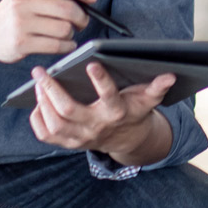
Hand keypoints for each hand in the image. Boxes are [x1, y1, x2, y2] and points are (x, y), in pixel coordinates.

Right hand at [0, 0, 95, 62]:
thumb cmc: (15, 10)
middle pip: (67, 8)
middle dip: (82, 17)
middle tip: (81, 21)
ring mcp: (20, 22)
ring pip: (64, 28)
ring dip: (72, 33)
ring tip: (66, 32)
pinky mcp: (22, 43)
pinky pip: (57, 45)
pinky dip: (67, 46)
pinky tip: (64, 43)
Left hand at [28, 62, 175, 165]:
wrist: (125, 140)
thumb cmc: (132, 112)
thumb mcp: (146, 100)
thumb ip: (156, 88)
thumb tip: (170, 74)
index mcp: (115, 113)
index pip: (108, 97)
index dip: (101, 81)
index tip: (91, 64)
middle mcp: (95, 127)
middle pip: (69, 110)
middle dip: (52, 89)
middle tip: (41, 71)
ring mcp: (79, 138)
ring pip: (54, 122)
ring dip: (42, 101)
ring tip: (38, 82)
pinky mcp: (67, 143)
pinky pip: (45, 134)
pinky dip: (37, 117)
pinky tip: (37, 100)